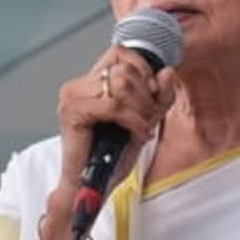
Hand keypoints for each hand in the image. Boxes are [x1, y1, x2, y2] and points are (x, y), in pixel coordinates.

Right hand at [54, 44, 175, 200]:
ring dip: (140, 109)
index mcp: (92, 81)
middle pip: (127, 69)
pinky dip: (133, 121)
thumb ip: (159, 95)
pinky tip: (136, 133)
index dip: (145, 73)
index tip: (149, 99)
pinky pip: (114, 105)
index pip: (124, 52)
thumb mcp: (146, 118)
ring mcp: (73, 96)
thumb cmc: (112, 158)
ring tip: (138, 128)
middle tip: (145, 120)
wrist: (91, 187)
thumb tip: (167, 72)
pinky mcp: (73, 111)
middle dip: (146, 96)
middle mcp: (79, 84)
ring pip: (122, 83)